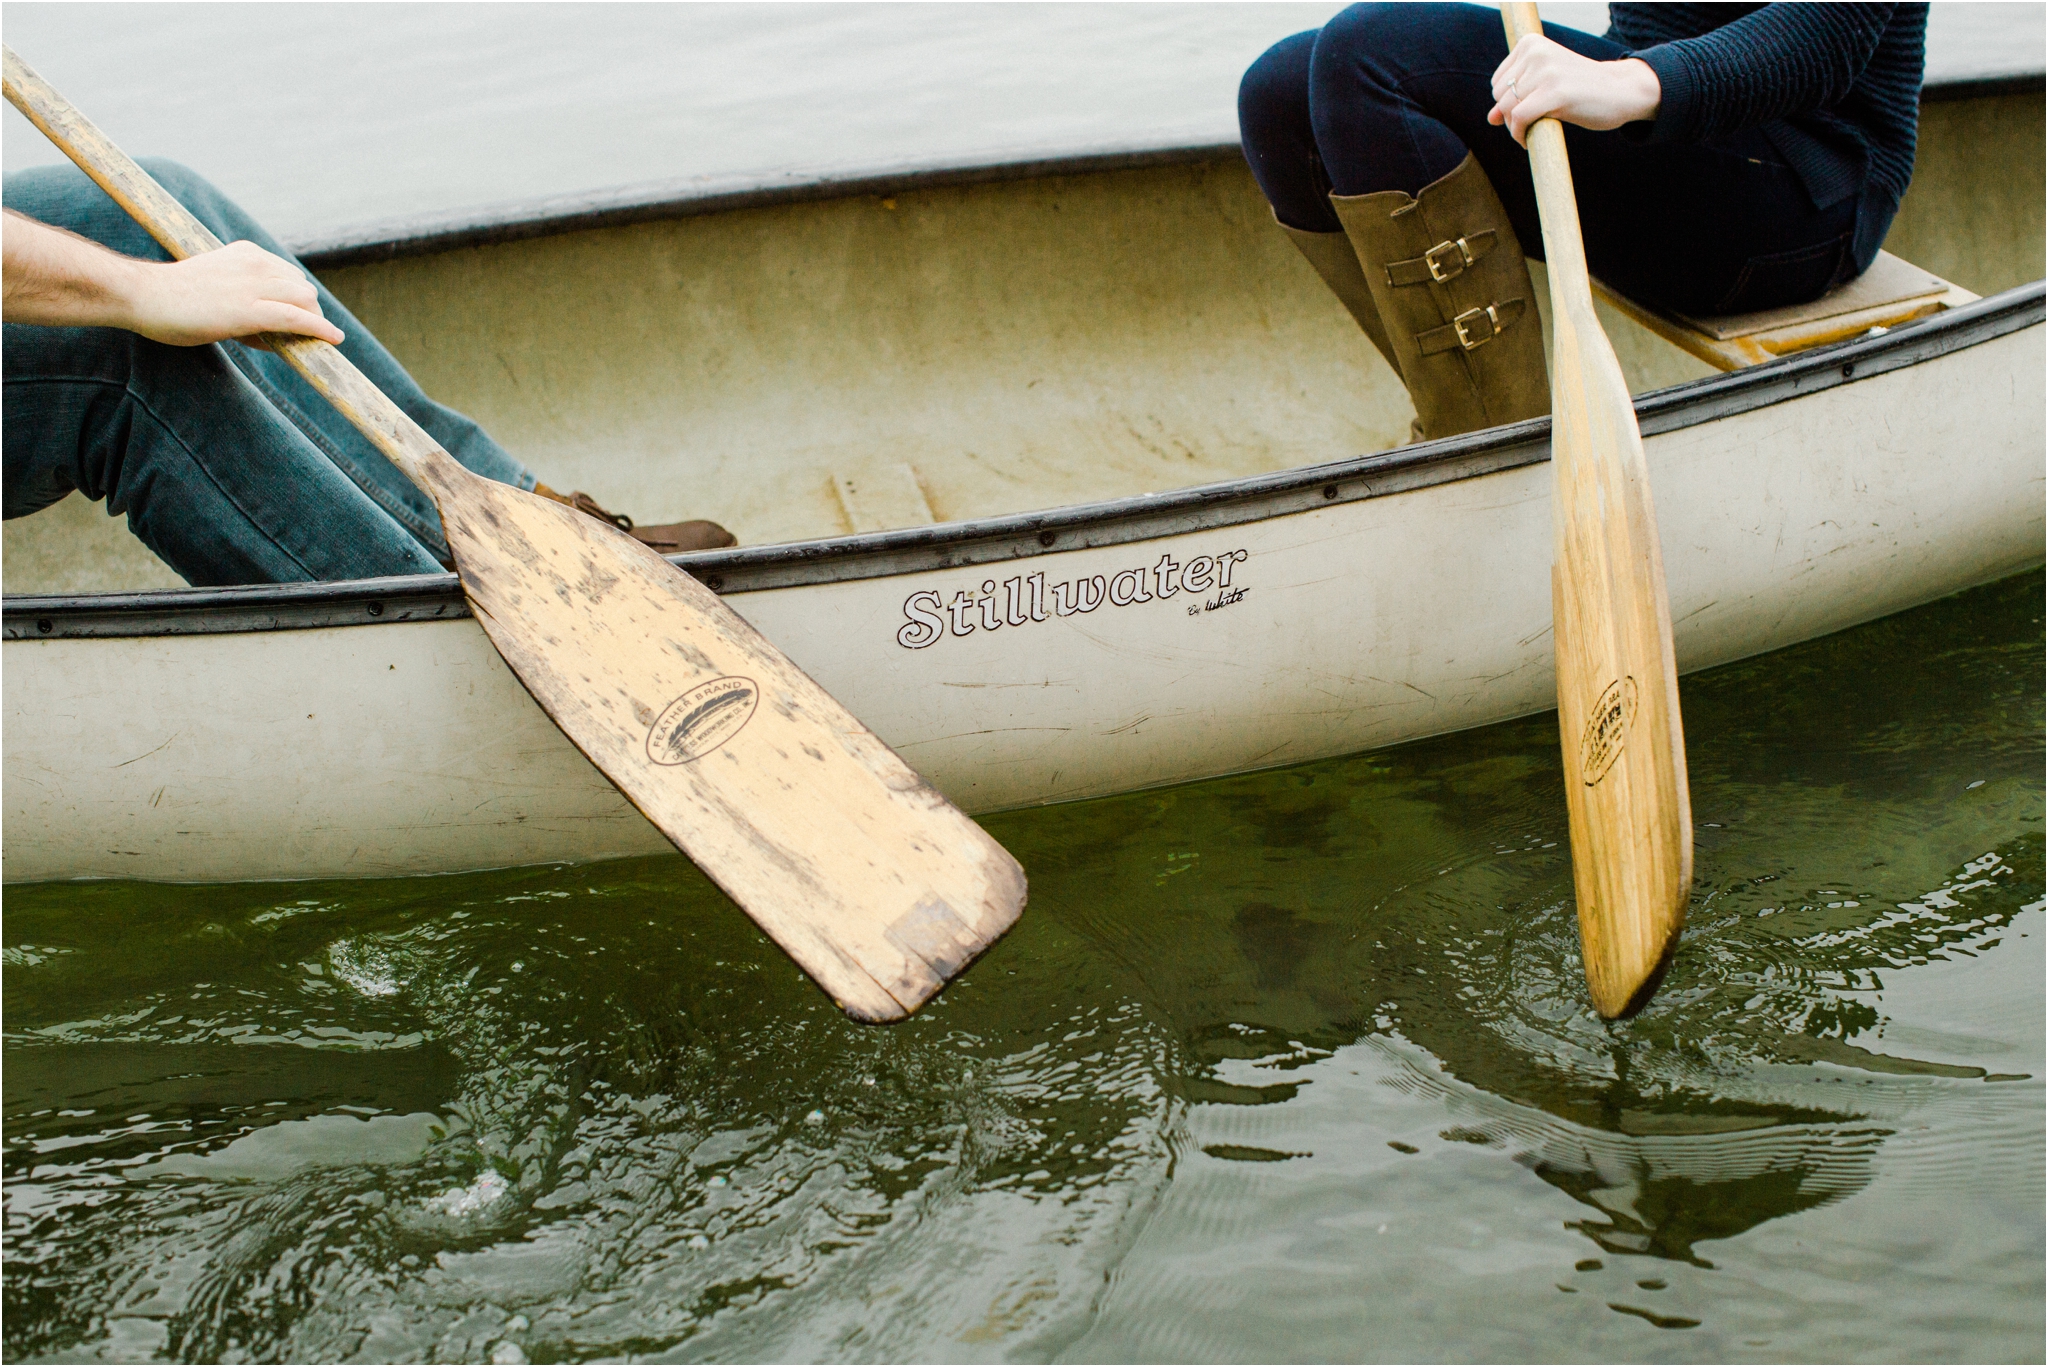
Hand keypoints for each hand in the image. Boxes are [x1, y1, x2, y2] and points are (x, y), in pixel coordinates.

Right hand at [113, 240, 345, 350]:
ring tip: (312, 342)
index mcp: (245, 253)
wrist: (140, 295)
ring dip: (314, 322)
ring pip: (306, 300)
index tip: (289, 319)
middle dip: (308, 311)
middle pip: (302, 286)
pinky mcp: (249, 310)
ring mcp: (252, 285)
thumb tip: (269, 333)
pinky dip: (320, 329)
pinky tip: (333, 340)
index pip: (287, 274)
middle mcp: (254, 263)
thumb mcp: (213, 286)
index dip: (293, 299)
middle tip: (303, 335)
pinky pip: (297, 318)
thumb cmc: (170, 297)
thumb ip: (242, 300)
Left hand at [1488, 34, 1660, 145]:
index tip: (1526, 112)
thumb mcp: (1545, 87)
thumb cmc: (1581, 89)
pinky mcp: (1555, 91)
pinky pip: (1519, 119)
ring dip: (1515, 128)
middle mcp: (1537, 52)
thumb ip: (1516, 98)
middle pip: (1501, 97)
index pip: (1498, 82)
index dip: (1508, 103)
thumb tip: (1490, 118)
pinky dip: (1519, 135)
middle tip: (1533, 124)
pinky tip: (1528, 141)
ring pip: (1508, 109)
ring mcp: (1546, 71)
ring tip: (1534, 130)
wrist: (1620, 90)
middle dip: (1511, 116)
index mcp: (1531, 43)